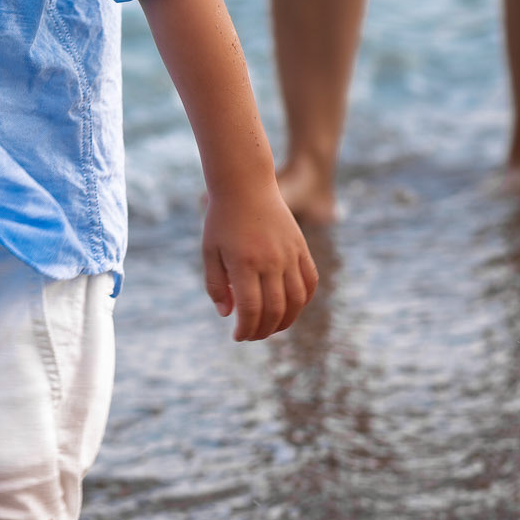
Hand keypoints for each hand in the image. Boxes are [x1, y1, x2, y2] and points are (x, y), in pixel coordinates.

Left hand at [202, 180, 317, 340]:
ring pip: (296, 301)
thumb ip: (215, 285)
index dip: (245, 329)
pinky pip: (310, 281)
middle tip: (252, 334)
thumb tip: (228, 314)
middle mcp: (270, 260)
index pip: (251, 310)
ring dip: (285, 321)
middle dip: (263, 331)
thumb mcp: (209, 251)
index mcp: (244, 263)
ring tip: (271, 326)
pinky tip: (290, 306)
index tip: (237, 335)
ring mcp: (289, 254)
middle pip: (274, 310)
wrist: (245, 184)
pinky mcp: (301, 247)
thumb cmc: (222, 219)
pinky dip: (303, 300)